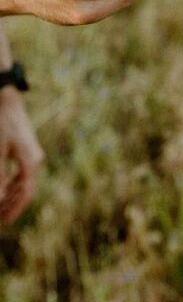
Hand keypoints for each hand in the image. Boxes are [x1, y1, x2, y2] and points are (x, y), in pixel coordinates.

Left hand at [0, 88, 43, 223]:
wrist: (8, 102)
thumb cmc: (3, 125)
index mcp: (30, 162)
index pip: (25, 193)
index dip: (15, 209)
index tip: (5, 222)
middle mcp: (35, 160)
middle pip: (26, 190)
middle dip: (12, 205)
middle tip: (0, 218)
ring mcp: (33, 155)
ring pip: (24, 182)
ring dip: (12, 195)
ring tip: (1, 207)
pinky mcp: (28, 150)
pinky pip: (23, 173)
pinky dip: (13, 183)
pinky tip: (4, 188)